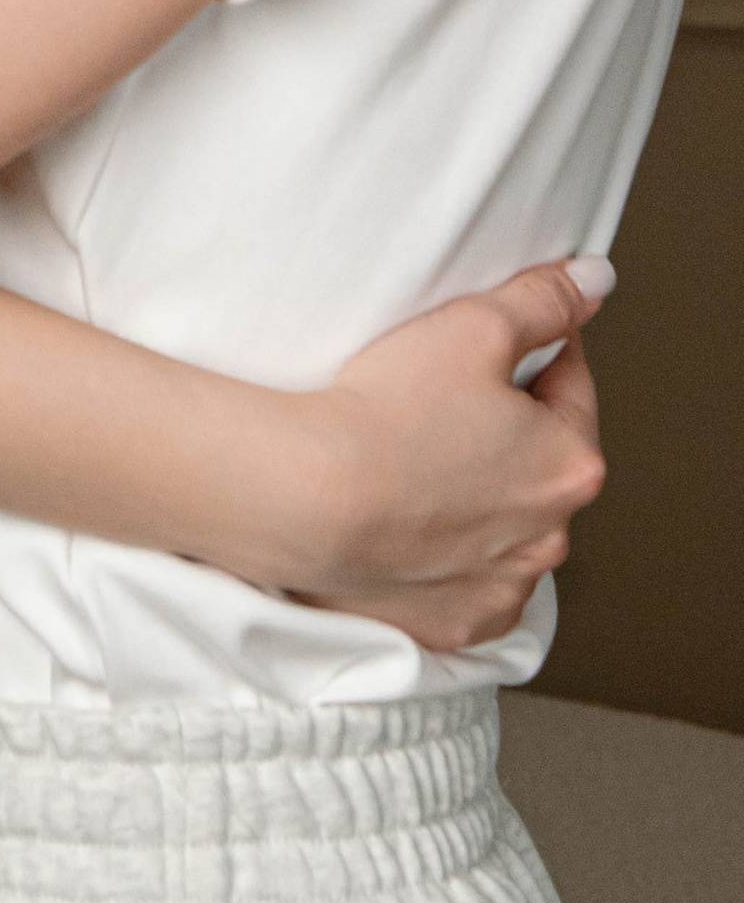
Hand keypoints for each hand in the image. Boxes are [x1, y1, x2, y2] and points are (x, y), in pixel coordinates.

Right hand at [272, 259, 610, 650]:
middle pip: (536, 458)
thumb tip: (595, 280)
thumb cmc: (387, 413)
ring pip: (503, 524)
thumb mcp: (473, 325)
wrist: (307, 499)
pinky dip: (443, 553)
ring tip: (412, 459)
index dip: (527, 346)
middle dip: (503, 427)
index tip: (481, 339)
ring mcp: (501, 587)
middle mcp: (550, 537)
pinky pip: (461, 579)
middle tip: (437, 398)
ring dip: (477, 494)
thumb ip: (544, 300)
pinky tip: (404, 520)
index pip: (568, 382)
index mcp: (571, 464)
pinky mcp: (451, 622)